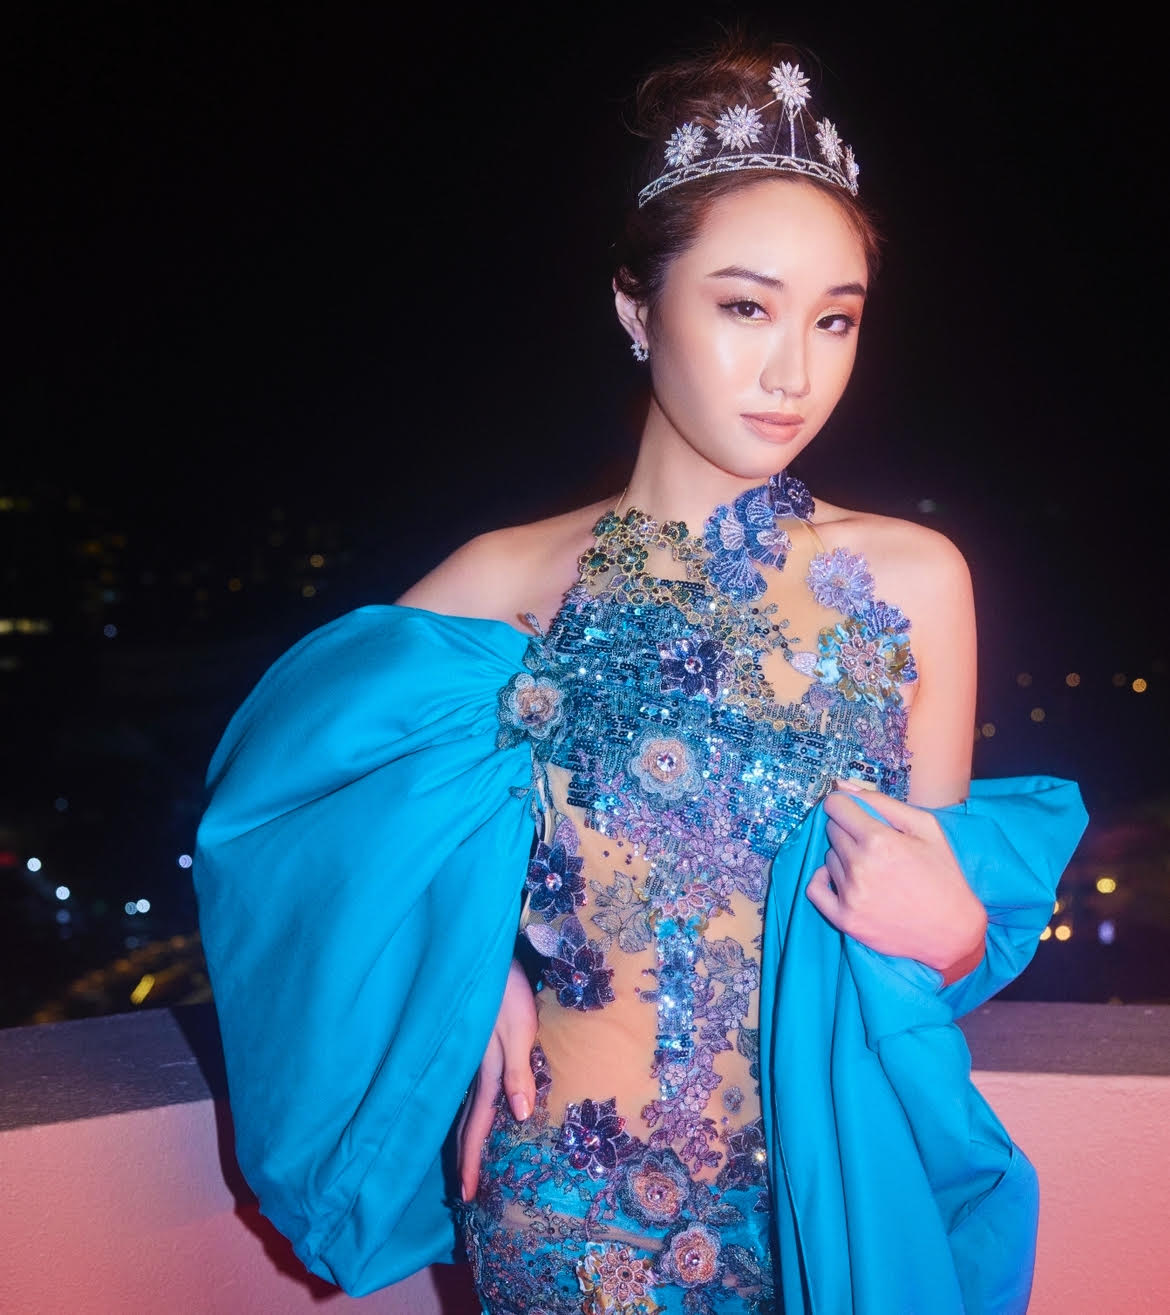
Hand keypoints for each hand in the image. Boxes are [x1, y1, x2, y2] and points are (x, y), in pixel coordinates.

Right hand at [457, 956, 537, 1202]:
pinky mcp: (473, 1042)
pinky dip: (467, 1108)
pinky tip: (471, 1109)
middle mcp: (473, 1070)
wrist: (484, 953)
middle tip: (463, 1191)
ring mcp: (470, 1057)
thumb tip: (520, 1116)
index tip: (467, 1196)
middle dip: (464, 1156)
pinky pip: (467, 1087)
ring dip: (465, 1134)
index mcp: (486, 1072)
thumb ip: (518, 1071)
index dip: (472, 1161)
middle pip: (466, 1121)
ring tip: (465, 1158)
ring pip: (464, 1105)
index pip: (477, 1126)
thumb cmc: (505, 989)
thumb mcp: (518, 1028)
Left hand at [805, 781, 987, 979]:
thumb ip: (882, 802)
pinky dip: (825, 880)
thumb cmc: (944, 875)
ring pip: (829, 858)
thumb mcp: (926, 828)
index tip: (855, 813)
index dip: (846, 806)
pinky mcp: (844, 919)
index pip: (836, 806)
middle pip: (832, 831)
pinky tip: (844, 881)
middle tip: (875, 846)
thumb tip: (844, 785)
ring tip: (873, 869)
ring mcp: (850, 895)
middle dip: (850, 831)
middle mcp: (859, 866)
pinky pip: (815, 888)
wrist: (953, 932)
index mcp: (879, 840)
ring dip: (844, 858)